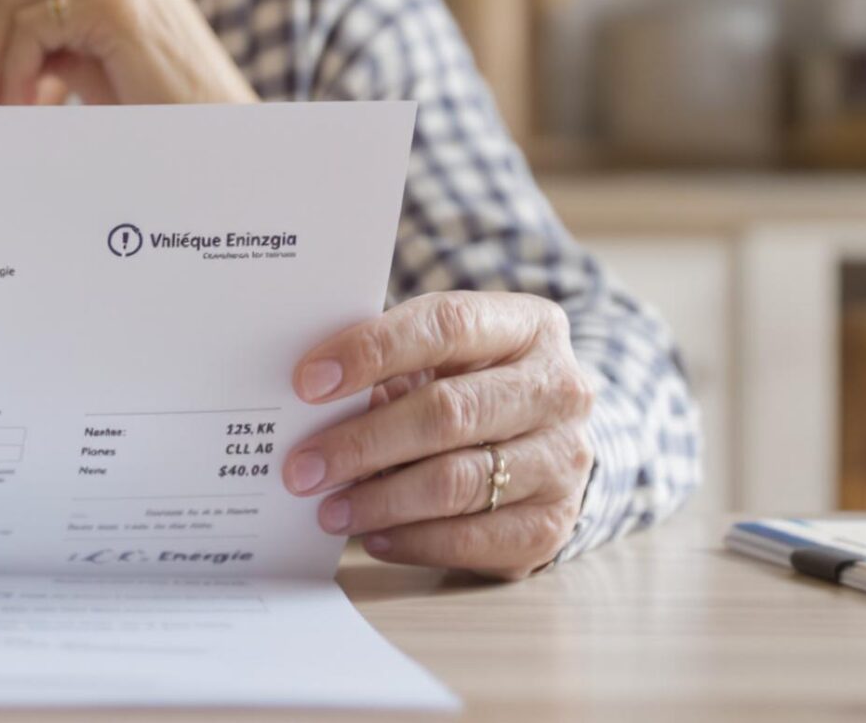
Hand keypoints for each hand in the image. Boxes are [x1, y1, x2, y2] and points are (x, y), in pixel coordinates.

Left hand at [286, 292, 597, 579]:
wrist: (550, 445)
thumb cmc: (473, 386)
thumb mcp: (445, 358)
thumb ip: (392, 366)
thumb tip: (311, 400)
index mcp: (527, 327)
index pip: (447, 325)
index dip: (373, 350)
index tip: (307, 382)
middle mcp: (558, 390)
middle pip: (448, 412)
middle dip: (363, 441)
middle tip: (302, 466)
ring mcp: (563, 462)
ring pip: (457, 482)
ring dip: (380, 499)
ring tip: (328, 508)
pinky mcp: (552, 525)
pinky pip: (471, 539)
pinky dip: (412, 540)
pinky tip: (372, 536)